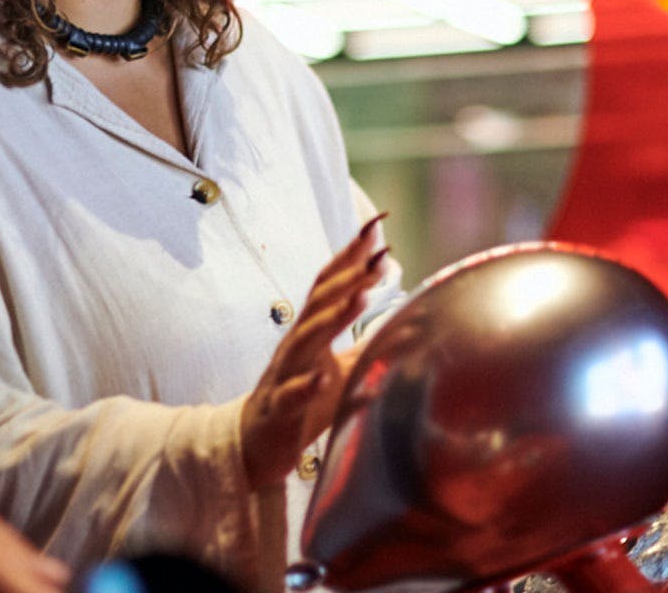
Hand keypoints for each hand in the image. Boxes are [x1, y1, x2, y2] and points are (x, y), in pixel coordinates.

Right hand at [239, 214, 389, 489]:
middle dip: (349, 277)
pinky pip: (293, 393)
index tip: (375, 227)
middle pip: (319, 301)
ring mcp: (286, 372)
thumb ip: (366, 342)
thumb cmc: (302, 398)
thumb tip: (411, 324)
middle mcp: (297, 343)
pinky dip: (307, 384)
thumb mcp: (339, 367)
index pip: (329, 283)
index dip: (350, 256)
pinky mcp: (280, 407)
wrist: (256, 440)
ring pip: (307, 339)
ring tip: (361, 296)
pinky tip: (323, 377)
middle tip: (378, 256)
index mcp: (311, 330)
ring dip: (334, 316)